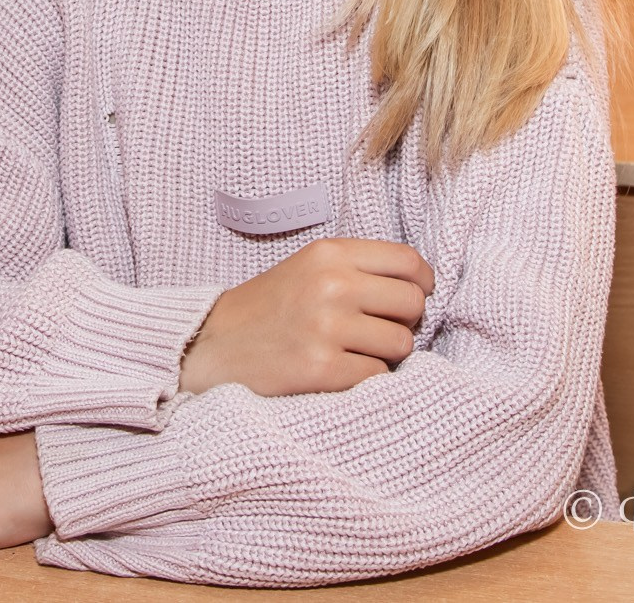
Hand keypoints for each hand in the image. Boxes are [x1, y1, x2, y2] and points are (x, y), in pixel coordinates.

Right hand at [180, 238, 433, 396]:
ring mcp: (327, 328)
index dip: (422, 282)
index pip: (408, 261)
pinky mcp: (321, 369)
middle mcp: (332, 285)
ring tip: (356, 352)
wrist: (211, 347)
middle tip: (381, 330)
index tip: (415, 296)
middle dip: (405, 321)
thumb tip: (420, 289)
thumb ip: (358, 269)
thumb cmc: (268, 308)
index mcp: (330, 254)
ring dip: (386, 354)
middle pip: (412, 303)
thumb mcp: (308, 267)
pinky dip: (366, 379)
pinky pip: (377, 376)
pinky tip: (341, 372)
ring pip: (401, 343)